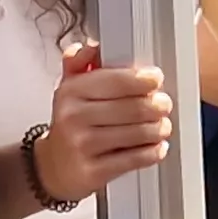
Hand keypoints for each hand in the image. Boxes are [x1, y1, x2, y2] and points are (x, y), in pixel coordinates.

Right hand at [38, 38, 173, 203]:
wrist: (54, 168)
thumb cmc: (70, 125)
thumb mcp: (70, 90)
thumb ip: (80, 64)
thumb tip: (91, 47)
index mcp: (71, 92)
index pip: (116, 80)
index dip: (143, 79)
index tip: (155, 79)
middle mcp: (74, 117)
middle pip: (133, 107)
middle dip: (157, 105)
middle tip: (163, 104)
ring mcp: (83, 145)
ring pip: (137, 133)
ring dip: (158, 129)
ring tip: (161, 126)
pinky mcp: (93, 171)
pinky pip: (134, 159)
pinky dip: (152, 152)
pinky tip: (156, 147)